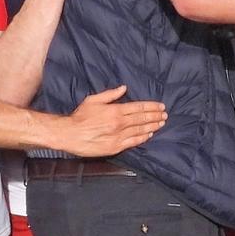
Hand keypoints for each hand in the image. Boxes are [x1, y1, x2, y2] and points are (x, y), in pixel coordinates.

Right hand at [51, 86, 167, 157]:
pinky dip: (143, 138)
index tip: (160, 106)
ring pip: (140, 130)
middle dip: (155, 116)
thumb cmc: (80, 117)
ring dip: (152, 126)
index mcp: (116, 110)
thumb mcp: (93, 100)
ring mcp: (119, 136)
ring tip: (161, 123)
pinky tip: (149, 135)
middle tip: (164, 115)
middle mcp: (120, 123)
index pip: (139, 107)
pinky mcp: (115, 147)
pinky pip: (133, 142)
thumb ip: (110, 94)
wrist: (70, 134)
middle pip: (142, 119)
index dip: (152, 107)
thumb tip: (124, 88)